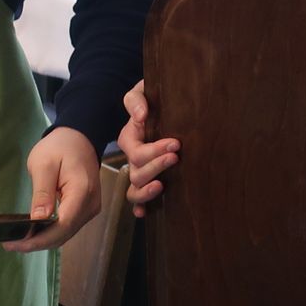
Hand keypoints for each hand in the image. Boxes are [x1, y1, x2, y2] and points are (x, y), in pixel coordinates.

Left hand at [3, 126, 98, 252]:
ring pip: (66, 234)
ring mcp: (91, 209)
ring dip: (43, 240)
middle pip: (64, 234)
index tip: (14, 242)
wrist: (80, 137)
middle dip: (37, 243)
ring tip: (18, 239)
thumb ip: (42, 192)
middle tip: (10, 243)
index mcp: (82, 192)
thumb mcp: (44, 164)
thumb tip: (38, 220)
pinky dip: (50, 233)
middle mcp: (91, 205)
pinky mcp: (86, 209)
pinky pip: (68, 227)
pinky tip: (34, 232)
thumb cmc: (60, 146)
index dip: (38, 239)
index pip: (62, 226)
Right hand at [117, 79, 178, 218]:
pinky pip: (138, 198)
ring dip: (146, 191)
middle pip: (136, 173)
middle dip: (156, 166)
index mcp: (129, 138)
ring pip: (134, 188)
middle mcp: (132, 157)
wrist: (155, 103)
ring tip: (162, 186)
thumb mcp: (139, 91)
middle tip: (175, 157)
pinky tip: (146, 213)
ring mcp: (139, 169)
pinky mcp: (148, 177)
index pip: (137, 152)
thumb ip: (136, 101)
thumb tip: (141, 115)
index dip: (154, 151)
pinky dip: (140, 207)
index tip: (175, 144)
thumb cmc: (148, 97)